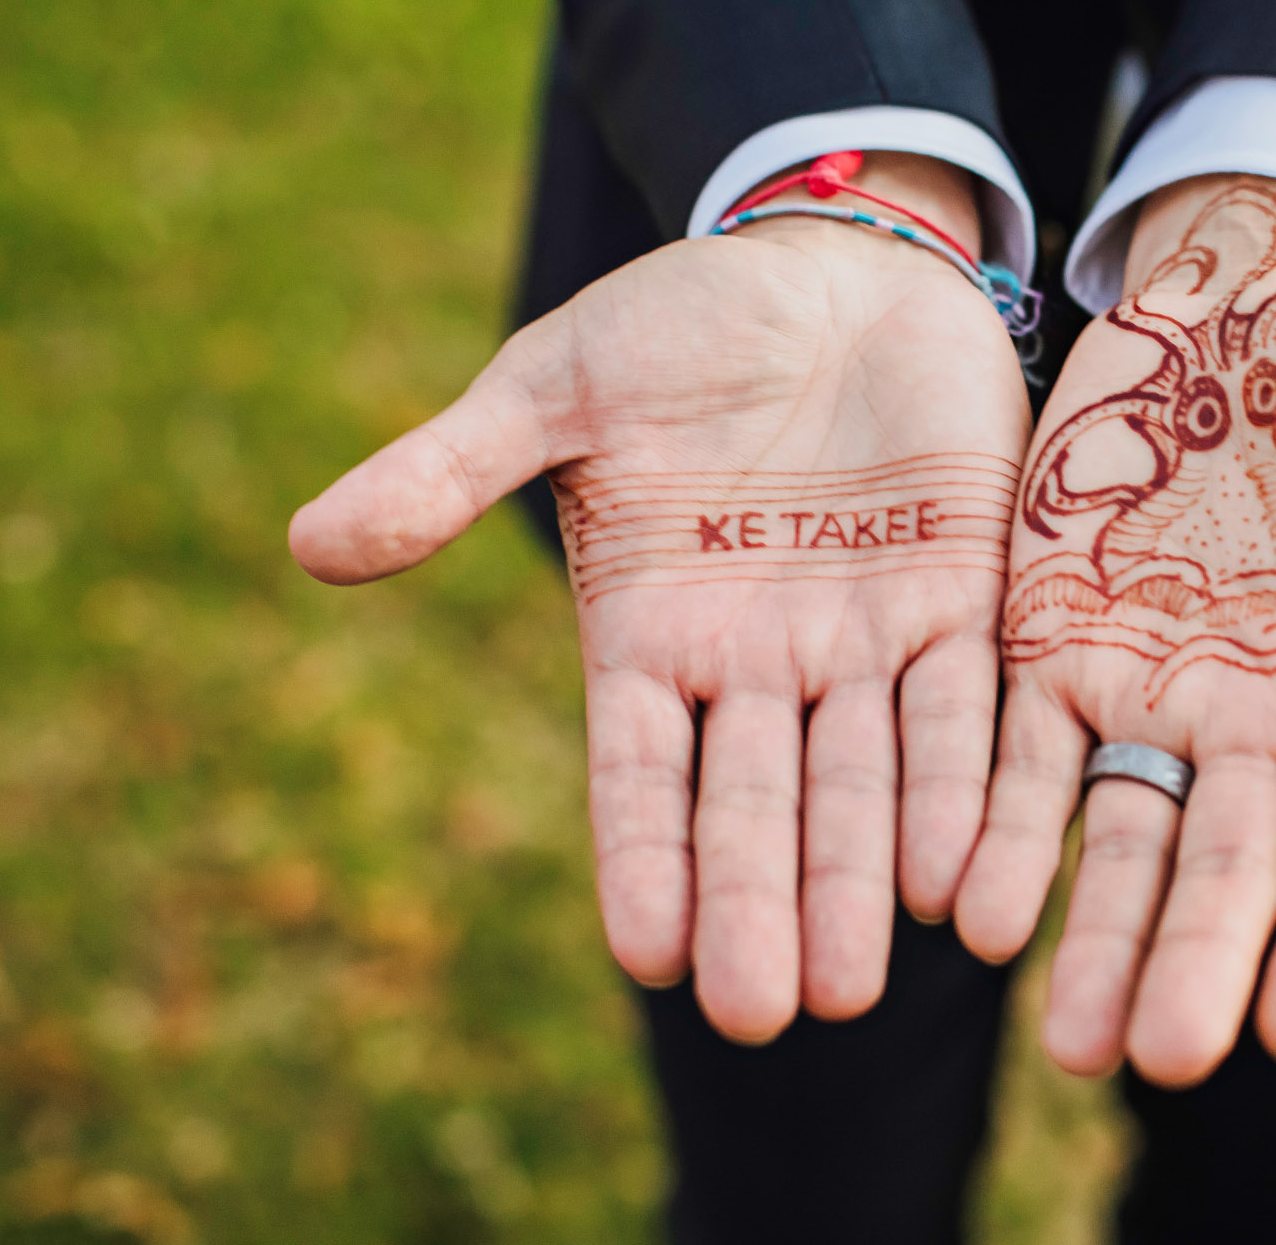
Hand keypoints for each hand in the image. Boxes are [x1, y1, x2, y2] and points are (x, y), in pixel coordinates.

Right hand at [289, 155, 1029, 1040]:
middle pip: (759, 804)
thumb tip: (309, 544)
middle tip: (767, 1014)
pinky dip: (962, 788)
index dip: (646, 858)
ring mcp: (863, 638)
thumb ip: (449, 467)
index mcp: (651, 632)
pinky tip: (963, 876)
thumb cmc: (681, 324)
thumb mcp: (556, 386)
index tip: (650, 954)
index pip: (641, 773)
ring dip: (862, 878)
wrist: (833, 262)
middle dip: (763, 904)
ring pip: (866, 781)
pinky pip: (966, 705)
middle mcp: (760, 661)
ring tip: (857, 984)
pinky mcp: (961, 596)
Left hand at [953, 176, 1275, 1085]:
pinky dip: (994, 823)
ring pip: (1117, 836)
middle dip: (1194, 962)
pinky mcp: (1050, 639)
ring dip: (1092, 934)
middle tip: (1159, 1054)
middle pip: (1226, 868)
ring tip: (1069, 1040)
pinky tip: (966, 903)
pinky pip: (1015, 749)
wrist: (1249, 299)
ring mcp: (1148, 690)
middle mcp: (1256, 726)